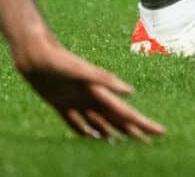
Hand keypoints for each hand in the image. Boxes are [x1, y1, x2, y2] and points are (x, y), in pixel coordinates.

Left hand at [14, 39, 164, 141]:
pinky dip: (84, 132)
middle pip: (116, 118)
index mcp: (98, 92)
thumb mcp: (79, 70)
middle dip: (132, 130)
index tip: (160, 132)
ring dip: (111, 132)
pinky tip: (90, 137)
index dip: (142, 123)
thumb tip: (131, 91)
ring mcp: (76, 100)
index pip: (125, 113)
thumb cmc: (56, 59)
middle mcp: (91, 97)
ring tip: (121, 143)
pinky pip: (75, 122)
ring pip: (98, 122)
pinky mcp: (60, 102)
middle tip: (148, 142)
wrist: (34, 52)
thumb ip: (104, 78)